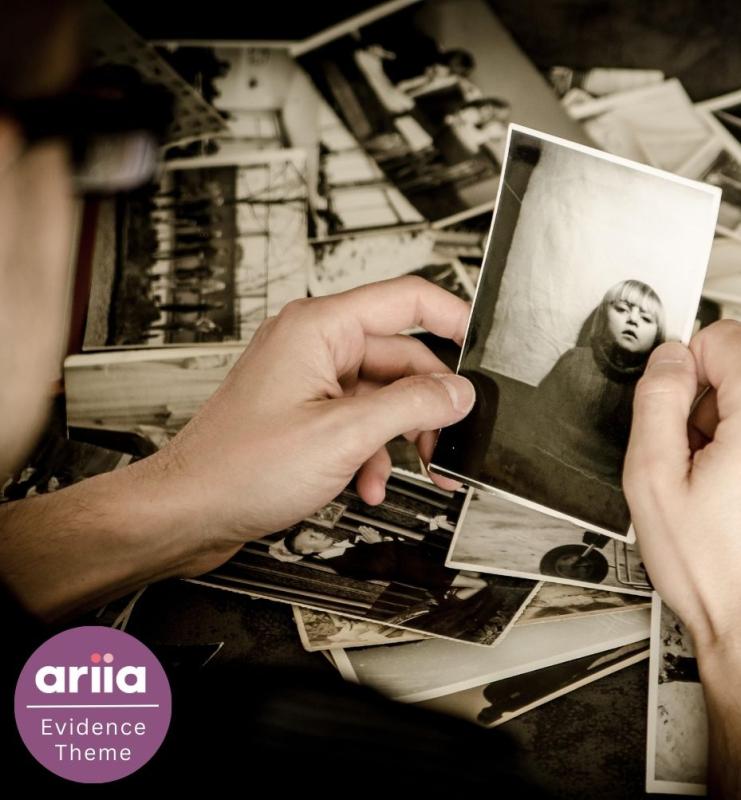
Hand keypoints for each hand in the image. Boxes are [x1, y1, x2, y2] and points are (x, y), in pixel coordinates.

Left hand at [144, 276, 474, 575]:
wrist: (190, 510)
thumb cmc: (239, 468)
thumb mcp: (343, 435)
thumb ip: (411, 406)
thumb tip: (456, 392)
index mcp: (319, 328)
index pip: (406, 299)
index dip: (452, 316)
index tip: (481, 342)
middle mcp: (313, 346)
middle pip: (400, 357)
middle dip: (428, 404)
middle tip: (447, 442)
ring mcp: (308, 380)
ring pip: (382, 395)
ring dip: (400, 436)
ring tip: (412, 471)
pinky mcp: (304, 412)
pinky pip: (358, 420)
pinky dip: (371, 451)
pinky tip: (367, 483)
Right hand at [623, 320, 740, 648]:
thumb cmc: (710, 567)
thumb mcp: (651, 478)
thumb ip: (656, 405)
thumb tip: (666, 360)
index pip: (724, 339)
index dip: (687, 364)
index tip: (672, 400)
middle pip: (738, 366)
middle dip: (704, 398)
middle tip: (687, 449)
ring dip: (722, 426)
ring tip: (708, 477)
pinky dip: (735, 449)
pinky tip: (729, 487)